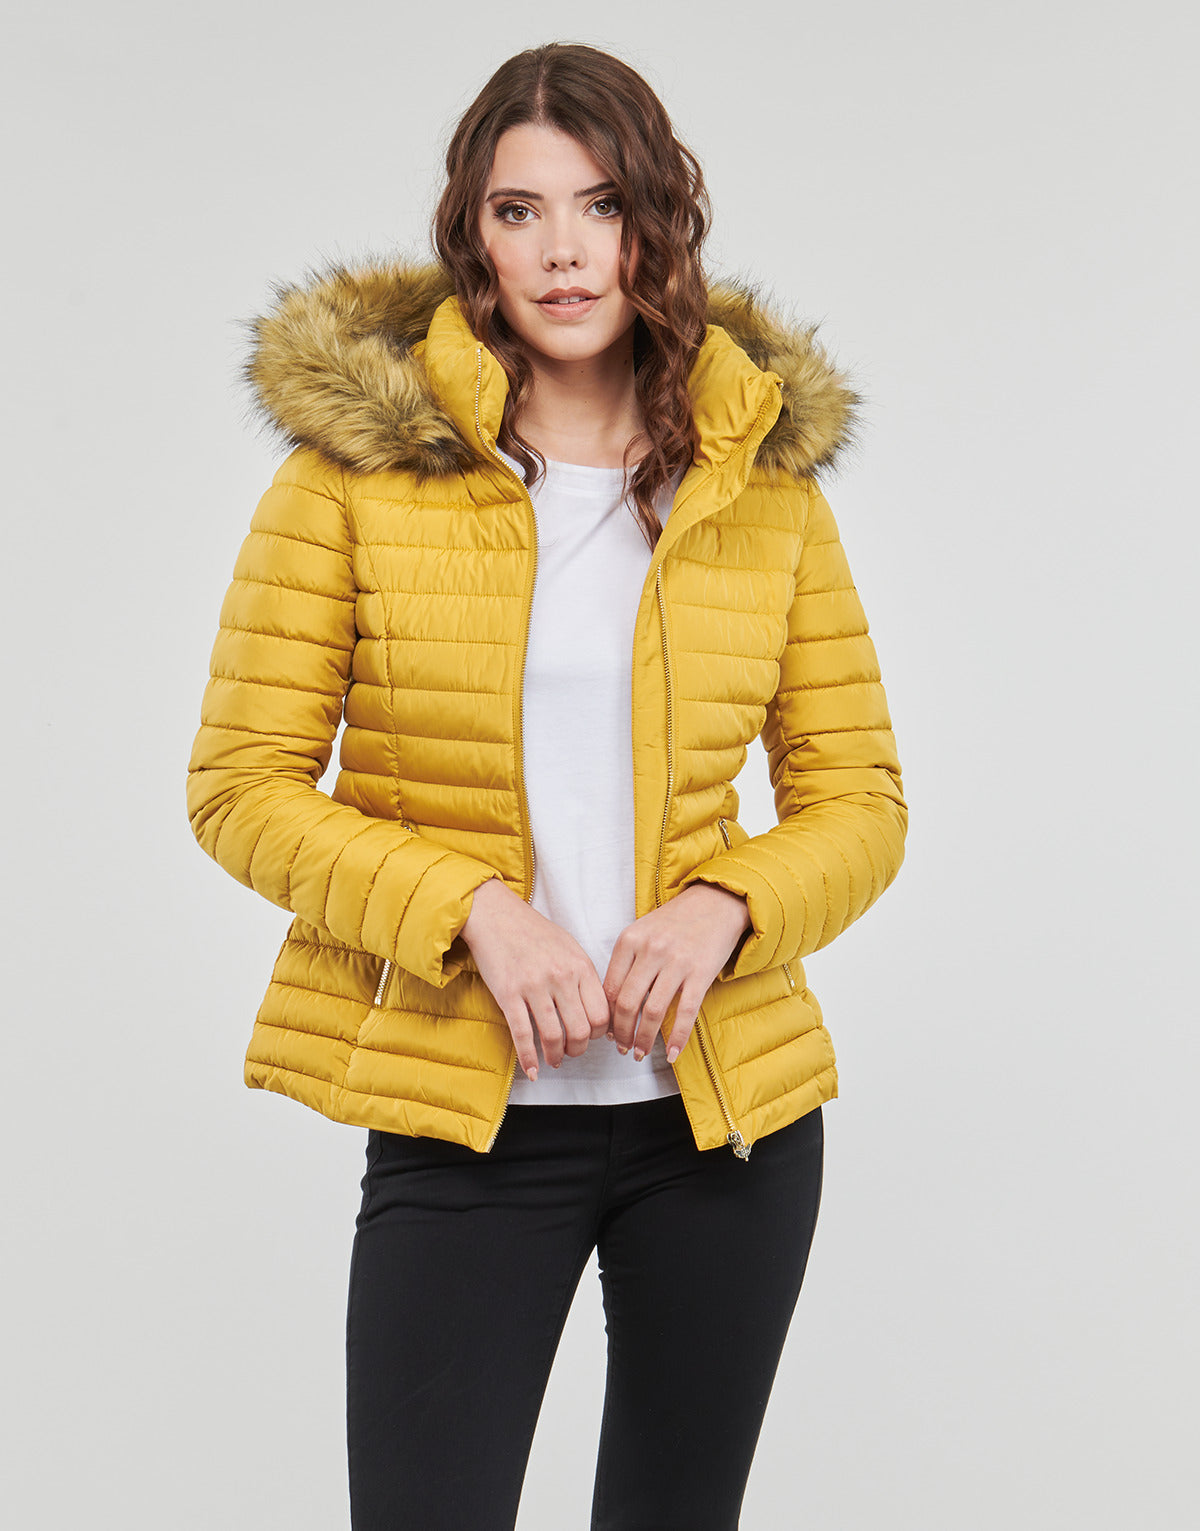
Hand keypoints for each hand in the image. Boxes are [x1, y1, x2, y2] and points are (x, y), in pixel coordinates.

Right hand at [461, 879, 610, 1081]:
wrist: (496, 916)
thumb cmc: (534, 932)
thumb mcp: (569, 947)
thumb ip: (583, 977)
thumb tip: (596, 1011)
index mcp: (580, 965)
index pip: (602, 1014)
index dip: (599, 1033)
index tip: (591, 1037)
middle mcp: (560, 977)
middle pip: (581, 1031)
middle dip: (578, 1049)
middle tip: (571, 1052)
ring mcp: (534, 986)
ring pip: (554, 1037)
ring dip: (556, 1056)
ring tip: (554, 1060)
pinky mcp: (508, 994)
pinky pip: (523, 1035)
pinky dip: (529, 1059)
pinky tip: (532, 1069)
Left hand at [601, 884, 751, 1063]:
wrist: (716, 902)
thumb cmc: (675, 921)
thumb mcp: (642, 931)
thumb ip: (626, 962)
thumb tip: (612, 1005)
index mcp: (630, 940)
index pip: (609, 988)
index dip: (606, 1016)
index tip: (606, 1032)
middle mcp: (650, 950)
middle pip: (627, 1003)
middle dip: (621, 1033)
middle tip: (621, 1048)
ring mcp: (676, 962)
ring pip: (653, 1012)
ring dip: (644, 1039)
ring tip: (640, 1052)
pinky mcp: (701, 973)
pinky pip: (685, 1012)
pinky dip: (678, 1037)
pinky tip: (673, 1053)